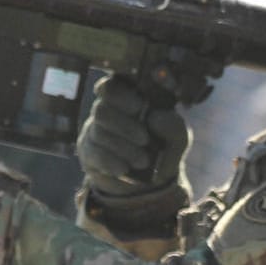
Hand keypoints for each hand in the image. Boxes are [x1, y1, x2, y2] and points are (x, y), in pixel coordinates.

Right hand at [77, 74, 188, 196]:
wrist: (153, 180)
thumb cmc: (164, 147)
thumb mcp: (176, 137)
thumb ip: (172, 125)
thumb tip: (153, 118)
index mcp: (128, 97)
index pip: (112, 84)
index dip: (121, 92)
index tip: (139, 104)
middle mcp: (107, 110)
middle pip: (101, 109)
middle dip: (125, 126)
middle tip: (145, 140)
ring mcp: (95, 131)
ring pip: (98, 133)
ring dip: (123, 148)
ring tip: (143, 161)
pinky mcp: (89, 153)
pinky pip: (94, 153)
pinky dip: (111, 161)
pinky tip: (124, 169)